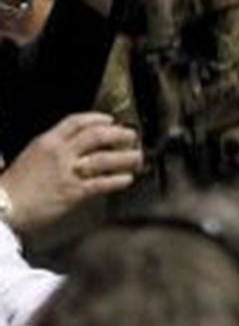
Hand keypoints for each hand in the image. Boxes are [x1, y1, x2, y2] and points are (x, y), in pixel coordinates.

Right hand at [0, 113, 141, 228]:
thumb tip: (74, 149)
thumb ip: (52, 151)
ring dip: (126, 157)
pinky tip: (127, 179)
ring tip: (137, 158)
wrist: (2, 206)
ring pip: (105, 158)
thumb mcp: (30, 157)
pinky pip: (102, 183)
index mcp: (46, 142)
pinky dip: (118, 180)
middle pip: (97, 135)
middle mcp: (59, 153)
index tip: (110, 120)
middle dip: (119, 134)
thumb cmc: (13, 186)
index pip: (76, 122)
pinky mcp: (73, 192)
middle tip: (131, 137)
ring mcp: (67, 172)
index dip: (97, 118)